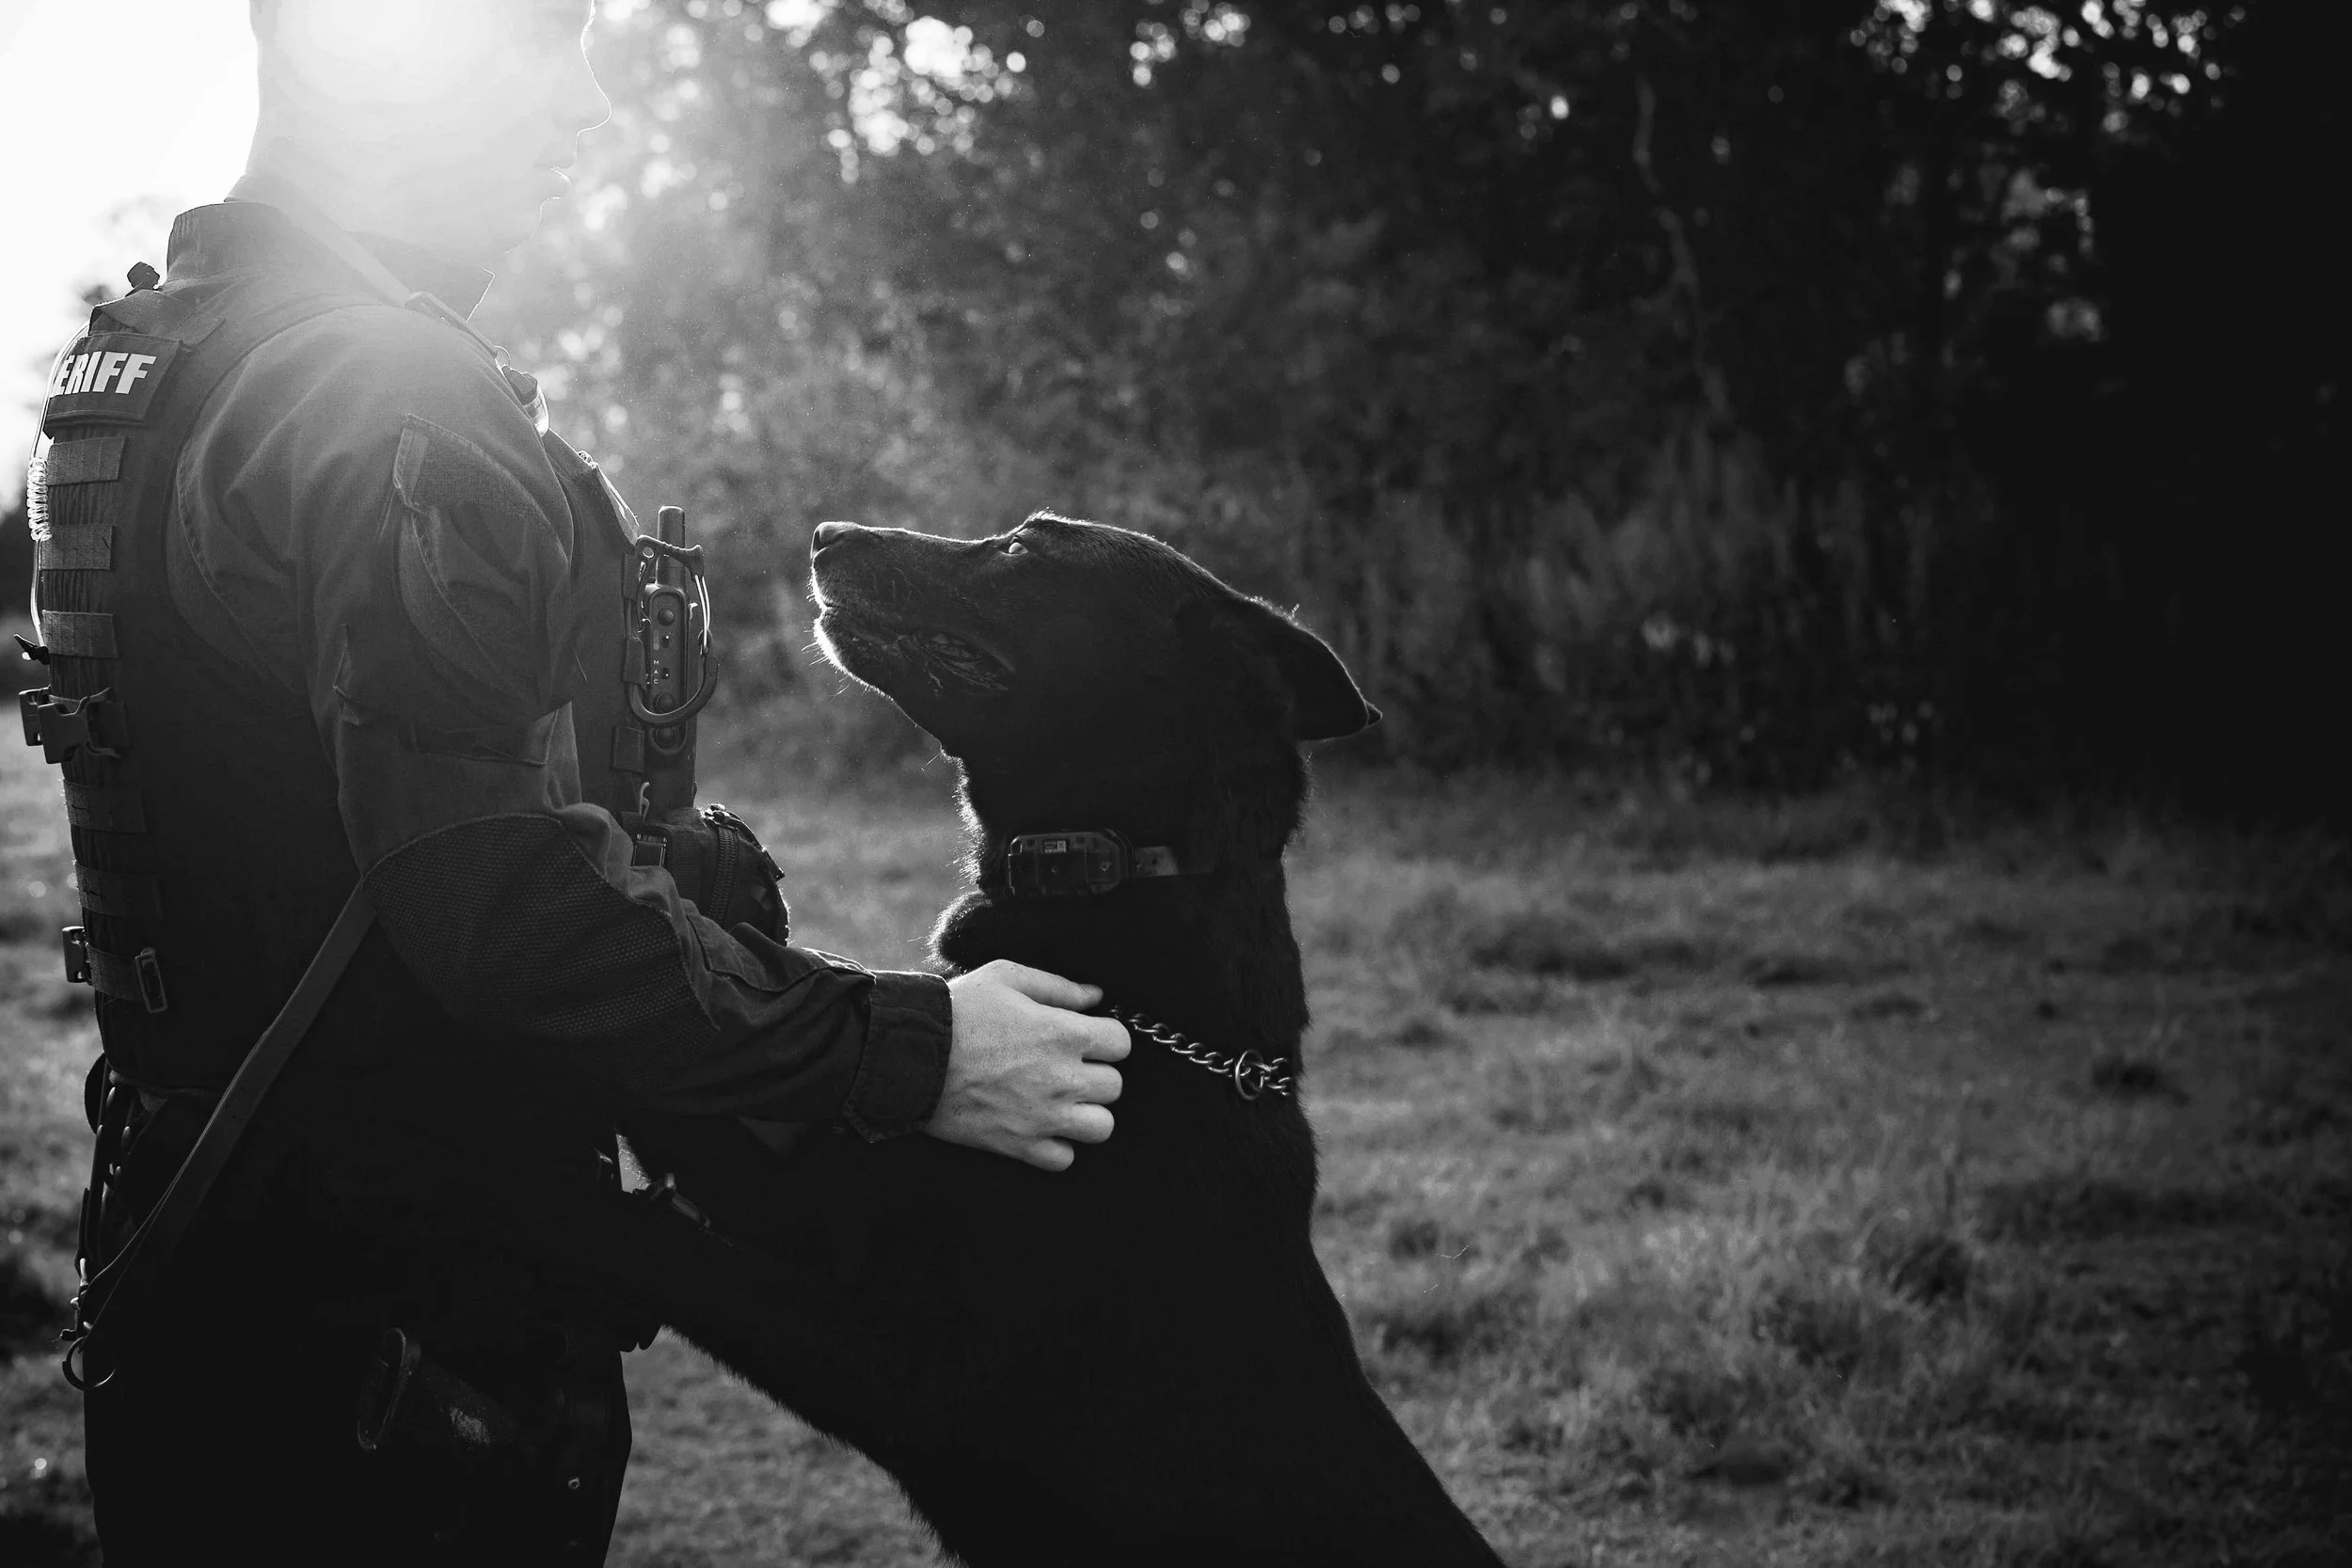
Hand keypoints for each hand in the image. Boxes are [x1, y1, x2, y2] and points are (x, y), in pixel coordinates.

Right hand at [927, 960, 1129, 1170]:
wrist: (909, 1056)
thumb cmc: (958, 1011)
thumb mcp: (1007, 978)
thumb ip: (1058, 986)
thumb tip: (1096, 996)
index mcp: (1064, 1033)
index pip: (1121, 1044)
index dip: (1106, 1039)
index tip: (1086, 1038)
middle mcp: (1063, 1079)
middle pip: (1115, 1087)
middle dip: (1097, 1075)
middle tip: (1069, 1068)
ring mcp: (1043, 1116)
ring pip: (1102, 1127)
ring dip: (1087, 1114)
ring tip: (1063, 1101)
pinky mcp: (1019, 1145)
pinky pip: (1064, 1159)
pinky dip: (1058, 1146)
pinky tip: (1040, 1126)